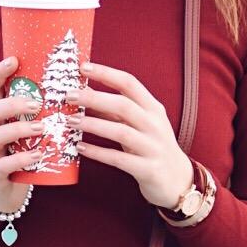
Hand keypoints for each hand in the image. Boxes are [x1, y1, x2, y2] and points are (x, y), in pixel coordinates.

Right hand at [0, 54, 44, 212]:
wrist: (8, 190)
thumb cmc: (25, 152)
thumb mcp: (30, 128)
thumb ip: (44, 110)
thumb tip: (79, 85)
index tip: (14, 60)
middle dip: (10, 104)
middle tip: (35, 104)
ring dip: (17, 129)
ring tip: (41, 128)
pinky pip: (1, 166)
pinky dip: (20, 160)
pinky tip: (38, 155)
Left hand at [66, 60, 193, 210]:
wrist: (178, 180)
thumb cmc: (152, 147)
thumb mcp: (140, 124)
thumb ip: (117, 111)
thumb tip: (85, 96)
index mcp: (153, 108)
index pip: (129, 83)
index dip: (106, 73)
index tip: (83, 67)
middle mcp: (155, 125)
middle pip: (123, 105)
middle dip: (94, 98)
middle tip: (69, 96)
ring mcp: (153, 147)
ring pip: (121, 132)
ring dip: (93, 125)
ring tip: (70, 122)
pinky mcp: (148, 169)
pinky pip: (119, 159)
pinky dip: (98, 153)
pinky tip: (80, 148)